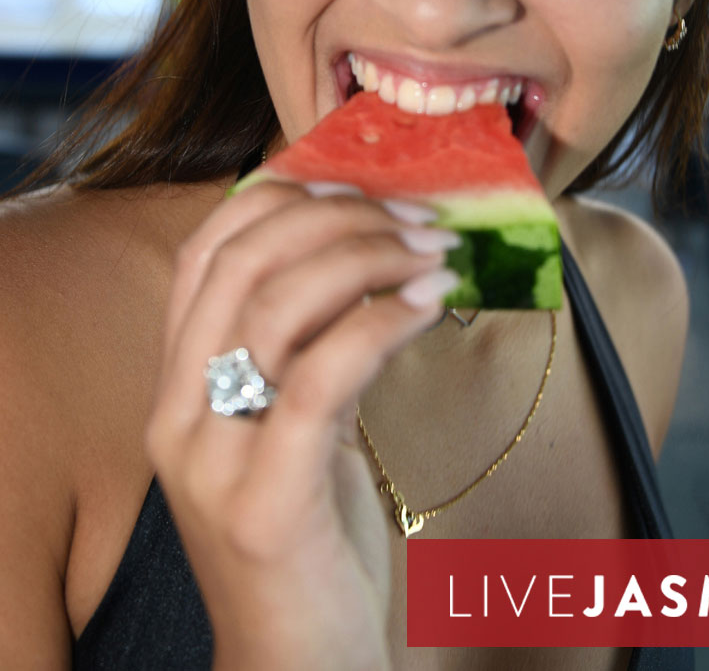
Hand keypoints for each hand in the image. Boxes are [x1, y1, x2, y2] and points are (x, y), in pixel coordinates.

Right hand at [145, 177, 459, 670]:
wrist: (300, 665)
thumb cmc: (309, 537)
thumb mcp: (297, 427)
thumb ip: (308, 349)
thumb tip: (374, 253)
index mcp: (177, 385)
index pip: (206, 250)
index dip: (277, 195)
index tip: (352, 181)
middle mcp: (178, 414)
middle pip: (244, 262)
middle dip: (338, 217)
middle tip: (414, 218)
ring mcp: (213, 458)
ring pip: (279, 305)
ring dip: (371, 257)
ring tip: (436, 251)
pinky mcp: (263, 500)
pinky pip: (322, 375)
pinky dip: (382, 320)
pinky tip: (431, 302)